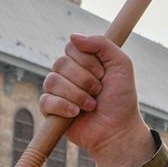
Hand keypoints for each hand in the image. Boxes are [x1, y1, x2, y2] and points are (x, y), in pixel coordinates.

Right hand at [40, 33, 153, 166]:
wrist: (118, 130)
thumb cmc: (121, 99)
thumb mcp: (121, 65)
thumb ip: (102, 44)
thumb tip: (73, 36)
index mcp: (82, 61)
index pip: (71, 47)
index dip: (87, 60)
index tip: (103, 74)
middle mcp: (67, 74)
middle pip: (60, 63)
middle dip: (84, 79)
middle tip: (99, 91)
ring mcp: (58, 91)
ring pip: (52, 81)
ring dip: (77, 94)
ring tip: (91, 105)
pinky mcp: (50, 111)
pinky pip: (46, 100)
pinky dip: (63, 106)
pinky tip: (76, 113)